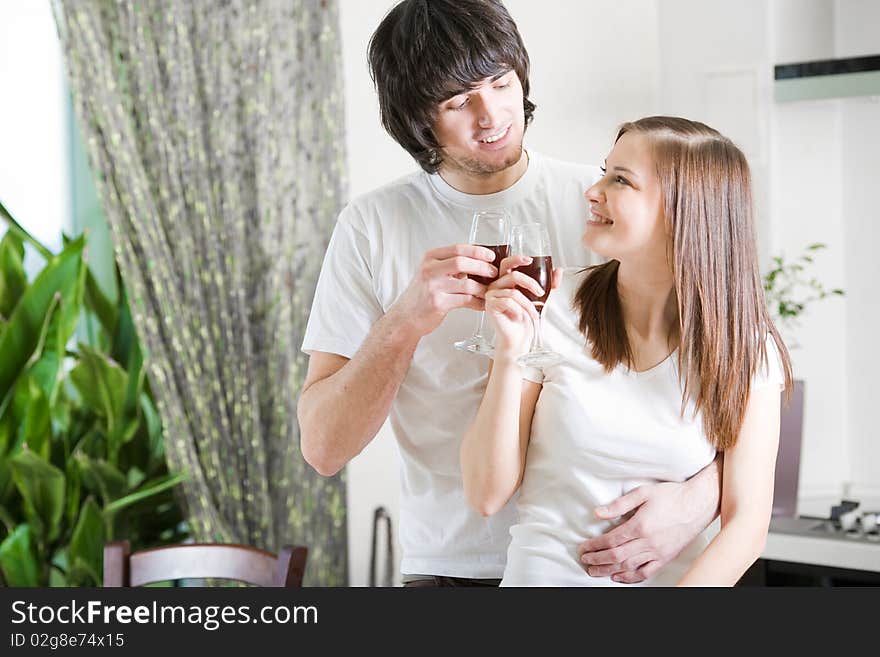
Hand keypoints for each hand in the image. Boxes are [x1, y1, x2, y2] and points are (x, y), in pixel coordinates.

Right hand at [388, 244, 497, 337]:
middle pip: (462, 262)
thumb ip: (450, 265)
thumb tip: (478, 261)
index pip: (458, 249)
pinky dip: (478, 303)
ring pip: (467, 284)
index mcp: (430, 258)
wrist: (406, 316)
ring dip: (483, 288)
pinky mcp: (438, 303)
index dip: (477, 251)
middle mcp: (430, 270)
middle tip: (493, 273)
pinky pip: (466, 301)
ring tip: (489, 291)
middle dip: (483, 267)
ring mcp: (433, 287)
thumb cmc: (422, 294)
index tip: (490, 255)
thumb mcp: (431, 273)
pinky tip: (482, 304)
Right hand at [486, 257, 562, 354]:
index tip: (529, 259)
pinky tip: (520, 317)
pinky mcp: (490, 306)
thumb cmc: (527, 319)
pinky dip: (519, 310)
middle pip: (513, 276)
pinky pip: (507, 302)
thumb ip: (550, 285)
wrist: (520, 338)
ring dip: (527, 305)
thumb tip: (559, 270)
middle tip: (540, 293)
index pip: (507, 264)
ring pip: (514, 293)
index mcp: (505, 281)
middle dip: (530, 283)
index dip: (516, 259)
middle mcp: (496, 286)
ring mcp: (491, 295)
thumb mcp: (542, 299)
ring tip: (531, 314)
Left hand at [576, 479, 715, 583]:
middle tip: (585, 562)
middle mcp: (648, 542)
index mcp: (640, 525)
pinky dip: (631, 577)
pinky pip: (646, 572)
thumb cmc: (672, 495)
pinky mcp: (666, 557)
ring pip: (628, 567)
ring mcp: (658, 552)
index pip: (611, 540)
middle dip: (598, 560)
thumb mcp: (643, 492)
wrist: (699, 503)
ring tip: (595, 571)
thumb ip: (619, 504)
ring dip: (609, 571)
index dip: (594, 546)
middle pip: (617, 556)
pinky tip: (620, 577)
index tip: (584, 548)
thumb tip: (598, 513)